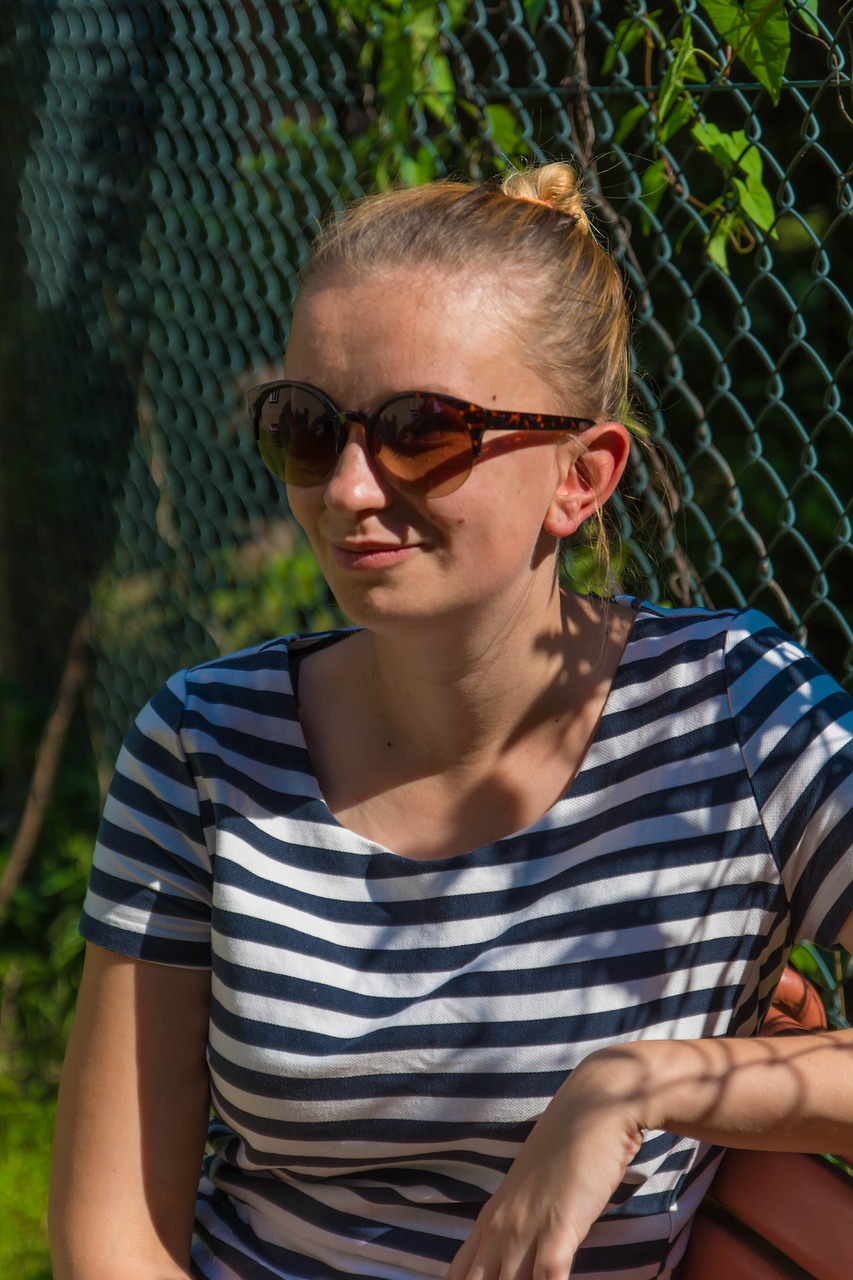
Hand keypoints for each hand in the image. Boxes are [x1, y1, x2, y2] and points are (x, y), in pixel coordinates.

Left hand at [445, 1054, 643, 1279]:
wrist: (596, 1104)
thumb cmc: (571, 1149)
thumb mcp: (537, 1193)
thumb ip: (525, 1227)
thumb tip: (526, 1260)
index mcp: (491, 1220)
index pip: (457, 1278)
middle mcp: (501, 1227)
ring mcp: (527, 1227)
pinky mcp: (559, 1226)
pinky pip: (548, 1278)